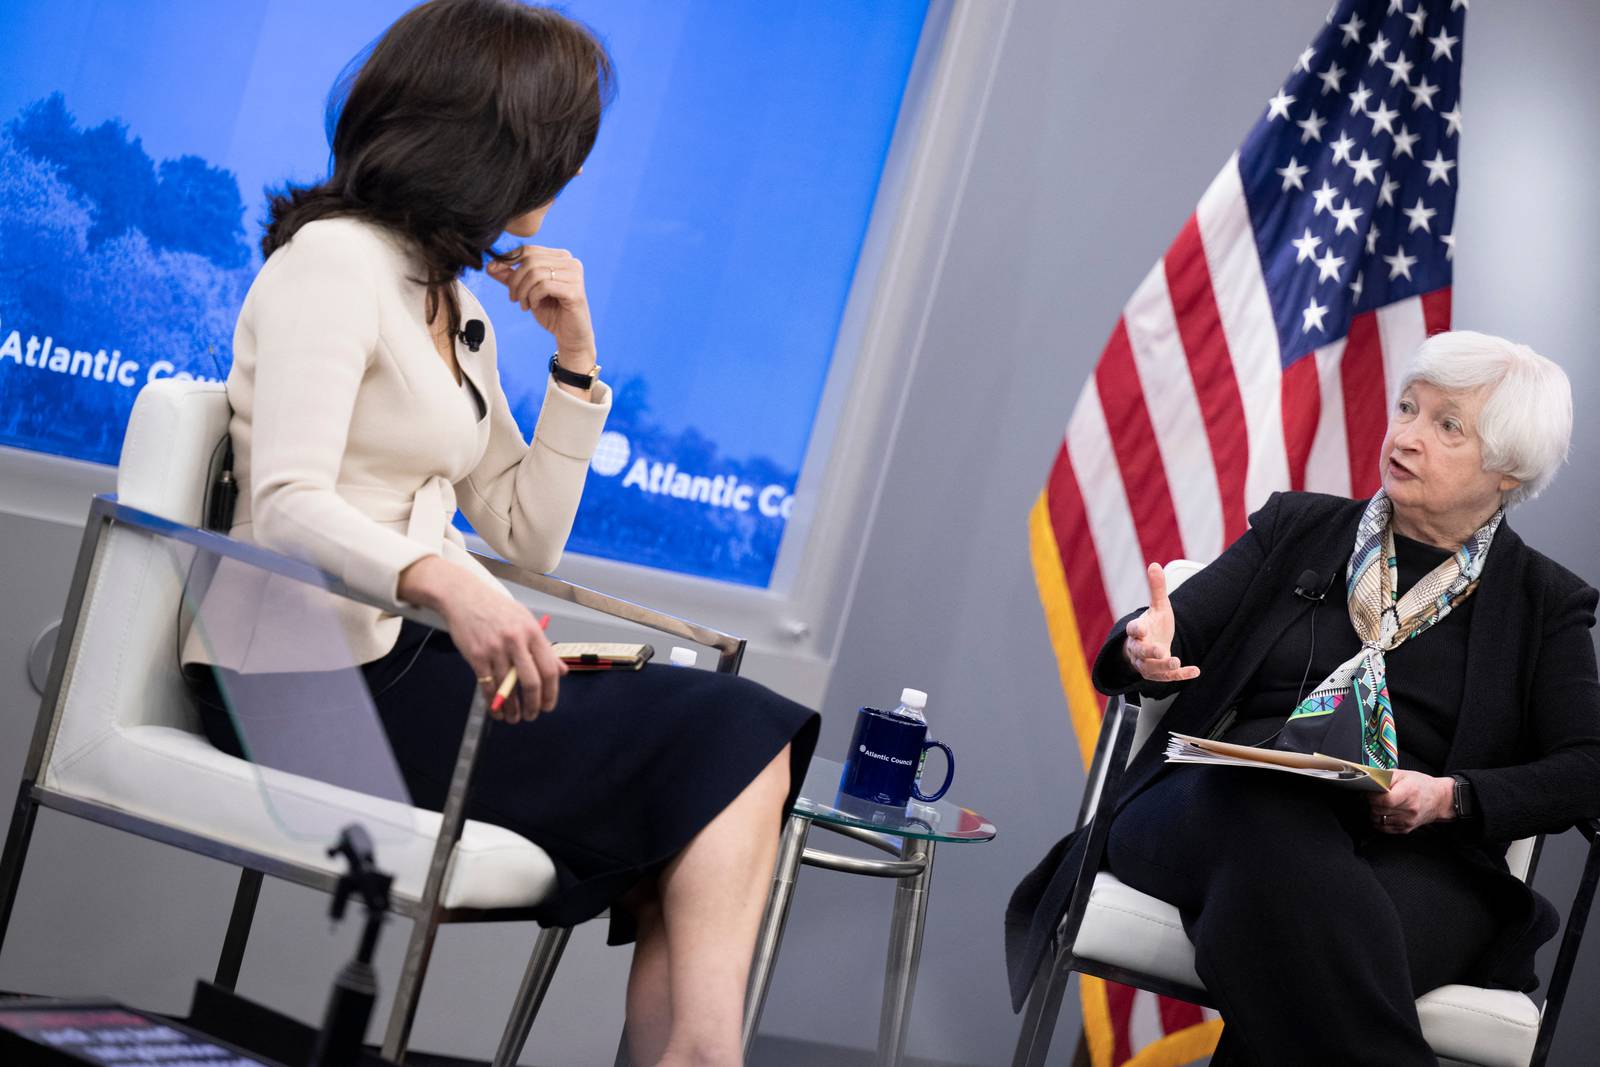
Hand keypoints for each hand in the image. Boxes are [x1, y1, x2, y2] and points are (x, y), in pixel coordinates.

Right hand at [398, 556, 565, 723]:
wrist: (464, 597)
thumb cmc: (497, 609)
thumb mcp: (526, 621)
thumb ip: (544, 648)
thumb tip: (561, 671)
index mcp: (533, 633)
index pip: (549, 669)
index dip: (551, 693)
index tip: (548, 706)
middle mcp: (516, 641)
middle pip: (531, 682)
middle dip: (533, 705)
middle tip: (532, 716)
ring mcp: (495, 649)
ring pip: (507, 687)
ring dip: (512, 708)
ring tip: (514, 718)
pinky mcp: (476, 655)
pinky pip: (487, 685)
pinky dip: (492, 702)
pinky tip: (496, 711)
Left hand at [485, 246, 595, 362]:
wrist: (569, 335)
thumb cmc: (552, 312)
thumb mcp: (527, 291)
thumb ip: (511, 277)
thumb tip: (490, 265)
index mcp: (560, 257)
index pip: (528, 250)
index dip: (508, 259)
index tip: (493, 269)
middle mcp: (570, 262)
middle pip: (530, 260)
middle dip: (515, 280)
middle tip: (513, 298)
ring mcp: (574, 275)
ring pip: (535, 273)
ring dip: (523, 291)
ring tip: (524, 305)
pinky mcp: (575, 291)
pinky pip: (544, 286)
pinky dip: (533, 297)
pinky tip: (535, 306)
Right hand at [1122, 562, 1199, 682]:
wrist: (1149, 648)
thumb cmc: (1153, 625)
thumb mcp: (1158, 607)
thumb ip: (1157, 589)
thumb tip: (1154, 564)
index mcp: (1137, 631)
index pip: (1132, 630)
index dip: (1135, 629)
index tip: (1139, 629)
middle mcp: (1139, 649)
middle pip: (1140, 651)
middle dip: (1149, 652)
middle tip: (1159, 651)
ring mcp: (1147, 664)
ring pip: (1151, 668)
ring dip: (1163, 666)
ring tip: (1175, 661)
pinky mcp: (1159, 675)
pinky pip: (1169, 677)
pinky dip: (1181, 675)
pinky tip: (1196, 671)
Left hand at [1369, 770, 1454, 832]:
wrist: (1439, 800)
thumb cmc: (1420, 785)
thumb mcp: (1403, 774)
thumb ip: (1384, 777)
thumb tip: (1369, 781)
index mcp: (1408, 793)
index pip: (1385, 800)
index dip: (1373, 796)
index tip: (1370, 792)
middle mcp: (1409, 809)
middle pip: (1379, 810)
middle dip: (1371, 803)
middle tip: (1373, 797)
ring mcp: (1408, 821)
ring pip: (1379, 820)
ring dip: (1374, 813)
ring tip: (1378, 804)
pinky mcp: (1406, 829)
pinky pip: (1384, 829)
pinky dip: (1379, 821)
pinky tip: (1382, 813)